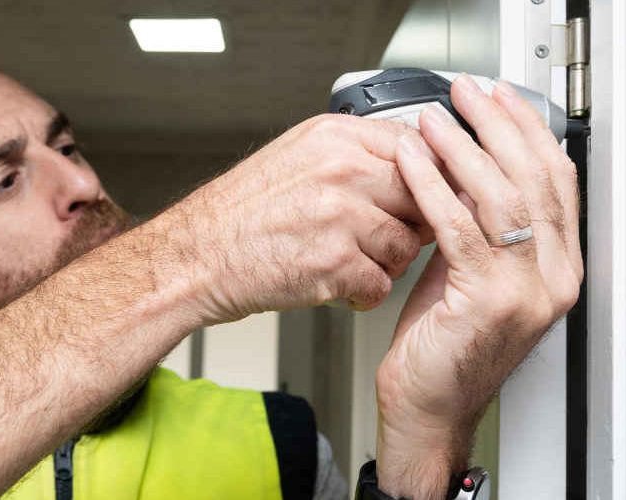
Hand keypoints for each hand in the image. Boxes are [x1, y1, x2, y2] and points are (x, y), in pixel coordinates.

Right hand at [169, 114, 432, 323]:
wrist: (196, 256)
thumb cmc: (240, 213)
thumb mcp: (295, 156)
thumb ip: (351, 154)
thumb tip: (405, 164)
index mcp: (334, 137)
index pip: (416, 147)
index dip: (429, 178)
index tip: (428, 196)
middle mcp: (342, 170)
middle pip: (421, 195)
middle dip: (413, 222)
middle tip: (390, 236)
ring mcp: (341, 217)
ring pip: (407, 244)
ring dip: (388, 263)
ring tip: (356, 264)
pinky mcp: (336, 264)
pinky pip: (382, 284)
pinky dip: (364, 294)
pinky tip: (341, 287)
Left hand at [374, 76, 582, 498]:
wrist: (427, 408)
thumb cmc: (443, 344)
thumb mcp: (471, 271)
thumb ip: (481, 224)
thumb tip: (465, 162)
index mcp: (558, 267)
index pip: (556, 181)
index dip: (529, 132)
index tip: (500, 99)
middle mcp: (553, 277)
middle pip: (534, 179)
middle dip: (497, 127)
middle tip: (466, 95)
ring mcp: (526, 290)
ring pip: (501, 198)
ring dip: (463, 151)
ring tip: (433, 121)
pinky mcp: (487, 299)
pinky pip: (459, 227)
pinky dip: (433, 187)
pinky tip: (413, 162)